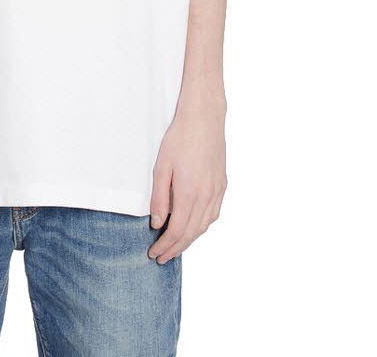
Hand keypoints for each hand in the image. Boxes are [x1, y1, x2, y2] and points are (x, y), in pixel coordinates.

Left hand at [148, 102, 226, 262]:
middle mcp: (206, 196)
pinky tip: (193, 227)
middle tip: (161, 257)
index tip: (154, 253)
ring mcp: (217, 191)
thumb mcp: (161, 167)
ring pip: (204, 226)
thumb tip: (157, 223)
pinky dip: (201, 226)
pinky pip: (212, 214)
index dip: (166, 246)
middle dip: (175, 248)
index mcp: (189, 193)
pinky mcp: (222, 185)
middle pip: (191, 233)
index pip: (177, 231)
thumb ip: (159, 198)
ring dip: (189, 240)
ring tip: (175, 246)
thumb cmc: (180, 139)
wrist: (204, 119)